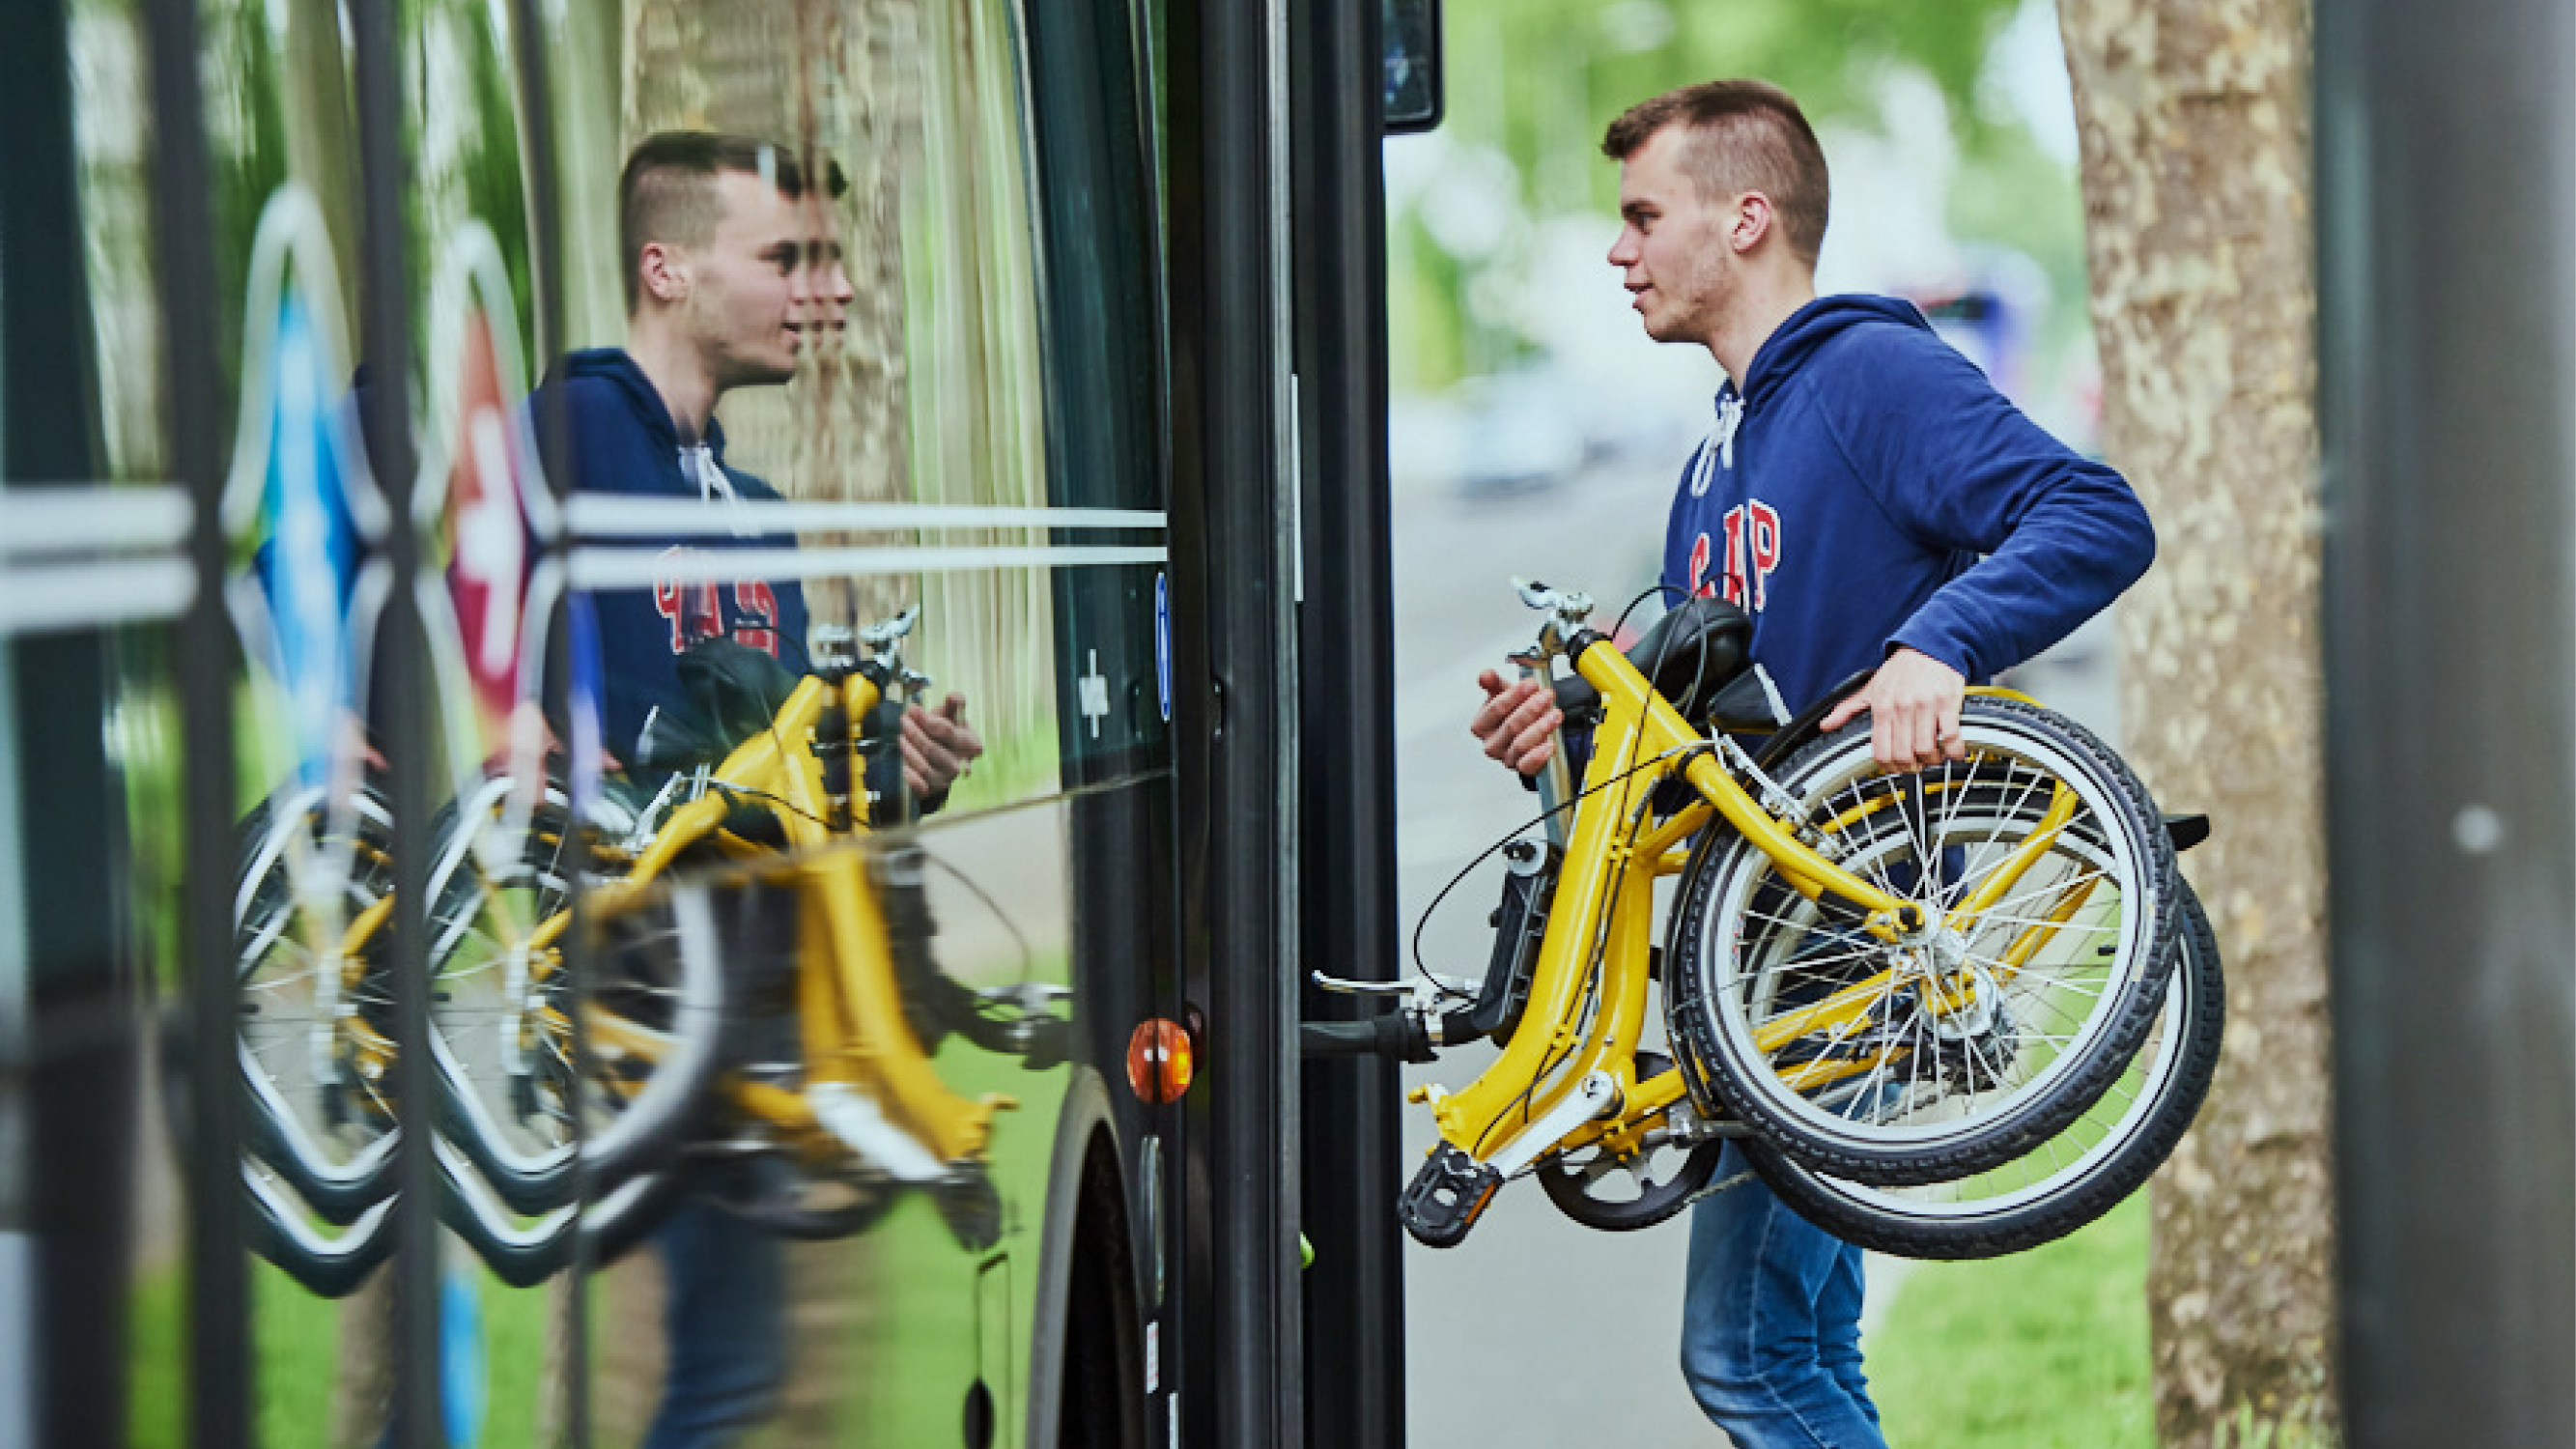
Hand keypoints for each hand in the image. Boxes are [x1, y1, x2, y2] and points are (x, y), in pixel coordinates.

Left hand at [901, 694, 984, 797]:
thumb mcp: (953, 717)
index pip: (947, 732)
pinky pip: (921, 788)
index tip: (913, 709)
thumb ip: (954, 704)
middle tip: (903, 721)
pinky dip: (911, 778)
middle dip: (914, 734)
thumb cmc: (950, 735)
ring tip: (901, 737)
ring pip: (924, 768)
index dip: (928, 720)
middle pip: (933, 750)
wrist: (948, 761)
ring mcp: (948, 779)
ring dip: (909, 751)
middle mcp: (962, 765)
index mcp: (971, 744)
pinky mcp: (934, 790)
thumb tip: (953, 696)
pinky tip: (904, 767)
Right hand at [1470, 669, 1561, 775]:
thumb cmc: (1514, 711)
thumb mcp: (1504, 693)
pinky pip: (1528, 766)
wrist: (1528, 728)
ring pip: (1521, 745)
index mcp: (1481, 724)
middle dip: (1531, 709)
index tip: (1531, 684)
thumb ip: (1494, 683)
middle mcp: (1490, 743)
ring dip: (1540, 728)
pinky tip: (1550, 744)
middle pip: (1510, 726)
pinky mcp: (1521, 768)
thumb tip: (1485, 675)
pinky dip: (1539, 756)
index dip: (1514, 695)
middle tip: (1546, 696)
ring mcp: (1505, 758)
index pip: (1495, 709)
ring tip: (1555, 714)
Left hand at [1820, 648, 1966, 771]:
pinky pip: (1951, 736)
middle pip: (1904, 754)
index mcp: (1882, 707)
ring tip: (1932, 757)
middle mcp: (1902, 707)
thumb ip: (1847, 708)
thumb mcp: (1869, 687)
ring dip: (1931, 760)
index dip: (1889, 766)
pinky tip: (1952, 751)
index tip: (1896, 767)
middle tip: (1916, 765)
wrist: (1929, 646)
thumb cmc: (1901, 670)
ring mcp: (1925, 706)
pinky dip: (1953, 750)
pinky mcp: (1947, 703)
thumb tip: (1826, 725)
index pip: (1881, 751)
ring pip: (1926, 749)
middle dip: (1911, 767)